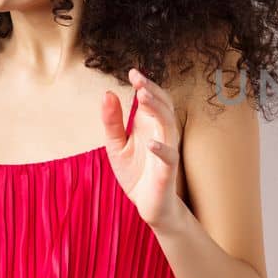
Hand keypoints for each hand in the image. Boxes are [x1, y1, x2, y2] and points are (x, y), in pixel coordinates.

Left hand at [101, 67, 189, 233]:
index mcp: (150, 125)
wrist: (149, 205)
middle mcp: (161, 133)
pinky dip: (161, 148)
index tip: (132, 72)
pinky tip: (151, 142)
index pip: (153, 98)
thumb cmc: (136, 173)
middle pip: (164, 106)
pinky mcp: (167, 171)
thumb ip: (112, 122)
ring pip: (169, 125)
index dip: (145, 84)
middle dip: (152, 90)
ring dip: (157, 110)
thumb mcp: (116, 145)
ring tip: (143, 97)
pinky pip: (169, 157)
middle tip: (138, 79)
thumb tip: (107, 93)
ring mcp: (166, 151)